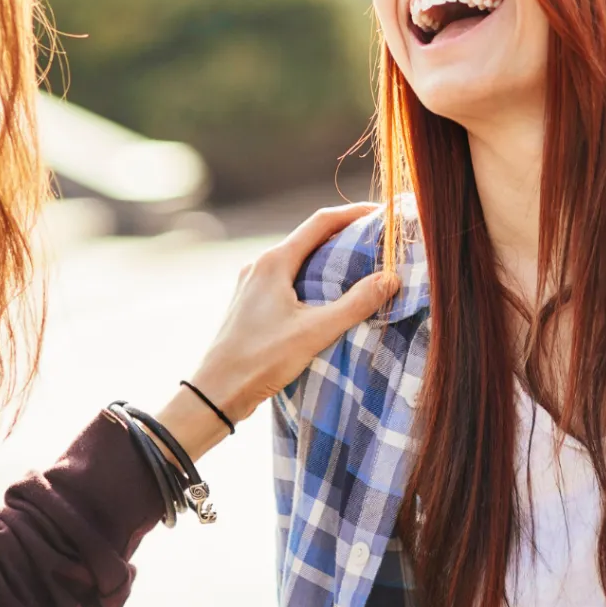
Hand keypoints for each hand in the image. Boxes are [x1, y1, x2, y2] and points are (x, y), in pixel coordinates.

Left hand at [155, 203, 398, 457]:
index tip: (381, 214)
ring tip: (358, 266)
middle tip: (376, 241)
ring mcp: (252, 283)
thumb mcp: (315, 331)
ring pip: (297, 259)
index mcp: (274, 262)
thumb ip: (355, 304)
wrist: (216, 392)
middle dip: (344, 235)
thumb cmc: (262, 359)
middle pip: (309, 238)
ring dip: (327, 258)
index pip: (321, 222)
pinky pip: (287, 278)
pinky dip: (311, 277)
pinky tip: (326, 296)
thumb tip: (390, 278)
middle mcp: (261, 265)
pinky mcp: (250, 302)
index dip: (353, 214)